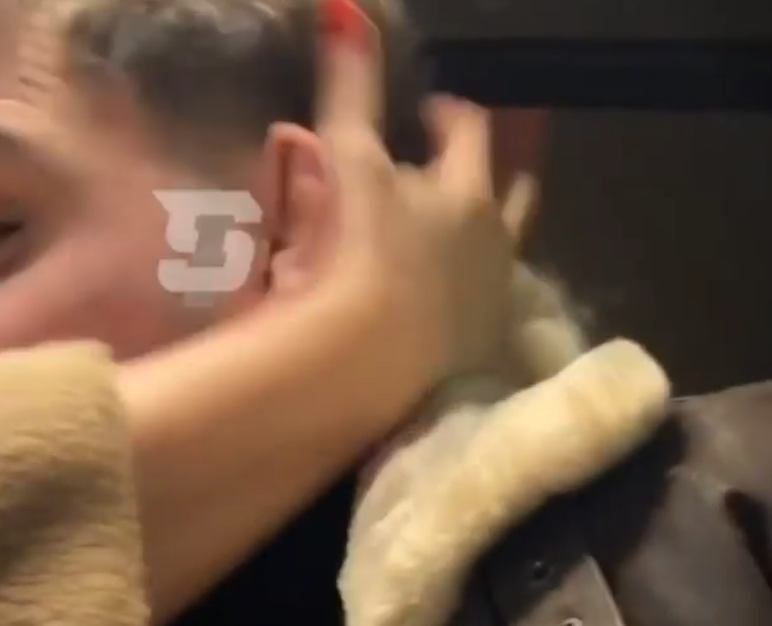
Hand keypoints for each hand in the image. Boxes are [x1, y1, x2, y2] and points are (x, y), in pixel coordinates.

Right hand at [316, 0, 532, 399]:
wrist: (376, 361)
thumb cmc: (360, 253)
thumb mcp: (351, 165)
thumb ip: (351, 90)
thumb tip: (347, 8)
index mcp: (466, 190)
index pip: (470, 131)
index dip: (450, 115)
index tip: (432, 111)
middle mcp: (495, 238)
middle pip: (507, 191)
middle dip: (485, 173)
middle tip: (459, 172)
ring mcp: (493, 295)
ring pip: (504, 250)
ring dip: (485, 233)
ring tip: (460, 234)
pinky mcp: (480, 347)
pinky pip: (486, 304)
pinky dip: (470, 289)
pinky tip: (446, 300)